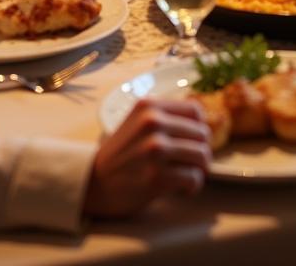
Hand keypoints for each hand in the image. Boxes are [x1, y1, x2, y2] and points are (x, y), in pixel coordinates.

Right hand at [83, 99, 210, 218]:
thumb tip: (202, 124)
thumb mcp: (137, 122)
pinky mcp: (156, 176)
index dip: (199, 127)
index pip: (195, 110)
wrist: (92, 183)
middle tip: (191, 163)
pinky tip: (182, 188)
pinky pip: (194, 178)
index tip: (193, 140)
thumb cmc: (120, 154)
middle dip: (201, 151)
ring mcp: (155, 149)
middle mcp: (153, 123)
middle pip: (202, 134)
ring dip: (199, 170)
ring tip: (187, 175)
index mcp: (149, 106)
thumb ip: (164, 117)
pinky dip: (192, 186)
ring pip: (202, 155)